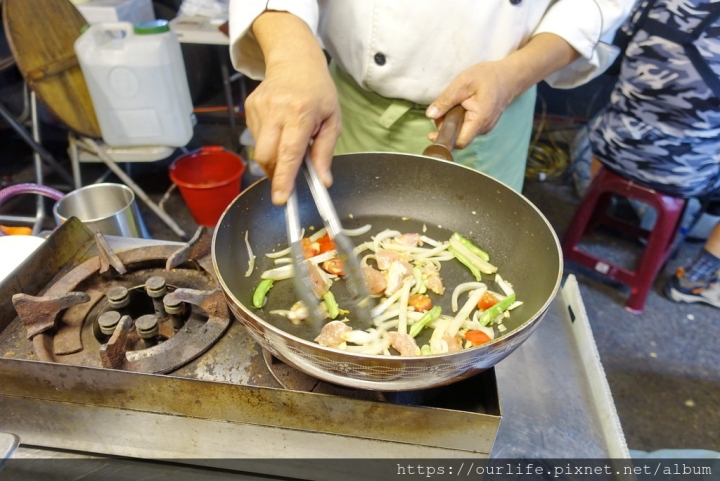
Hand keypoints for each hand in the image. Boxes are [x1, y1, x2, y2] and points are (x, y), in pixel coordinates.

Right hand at [247, 12, 340, 204]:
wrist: (294, 60)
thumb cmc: (319, 92)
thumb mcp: (332, 120)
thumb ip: (325, 152)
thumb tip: (322, 181)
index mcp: (301, 113)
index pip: (289, 153)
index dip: (284, 178)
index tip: (281, 199)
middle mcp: (276, 111)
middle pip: (266, 156)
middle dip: (275, 173)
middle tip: (287, 176)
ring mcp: (258, 109)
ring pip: (259, 150)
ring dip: (273, 157)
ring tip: (287, 141)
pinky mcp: (248, 108)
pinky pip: (255, 138)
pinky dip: (268, 142)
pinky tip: (278, 129)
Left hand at [426, 33, 579, 147]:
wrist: (510, 76)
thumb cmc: (488, 77)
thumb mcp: (462, 83)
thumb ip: (445, 100)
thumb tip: (430, 115)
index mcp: (479, 120)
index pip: (459, 142)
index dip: (444, 140)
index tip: (432, 134)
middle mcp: (484, 128)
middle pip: (458, 137)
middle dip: (446, 126)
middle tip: (442, 108)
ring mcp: (485, 127)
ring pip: (462, 132)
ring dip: (452, 122)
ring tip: (454, 103)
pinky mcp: (484, 125)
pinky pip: (467, 127)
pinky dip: (460, 119)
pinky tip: (461, 106)